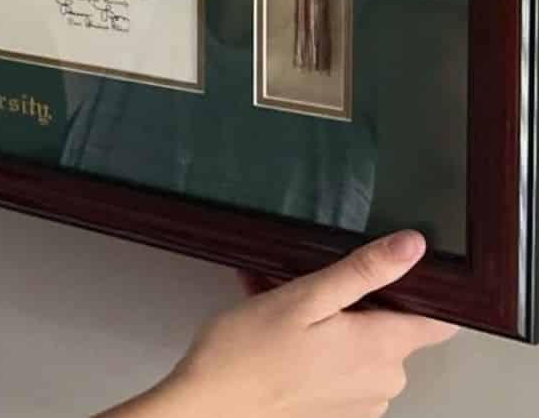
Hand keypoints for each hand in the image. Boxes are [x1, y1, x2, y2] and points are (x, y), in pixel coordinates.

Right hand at [155, 231, 457, 416]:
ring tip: (281, 316)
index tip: (384, 278)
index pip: (439, 320)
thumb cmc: (246, 355)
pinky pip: (342, 374)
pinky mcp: (338, 415)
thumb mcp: (302, 298)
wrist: (208, 408)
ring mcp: (363, 404)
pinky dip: (319, 354)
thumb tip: (411, 246)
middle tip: (305, 291)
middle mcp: (384, 381)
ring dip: (332, 330)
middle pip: (392, 331)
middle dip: (355, 307)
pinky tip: (280, 341)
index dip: (418, 292)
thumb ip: (362, 272)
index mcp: (382, 348)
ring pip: (362, 352)